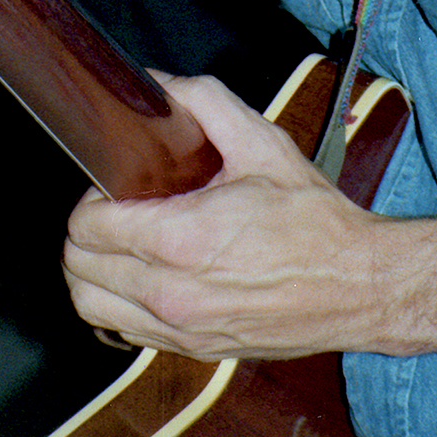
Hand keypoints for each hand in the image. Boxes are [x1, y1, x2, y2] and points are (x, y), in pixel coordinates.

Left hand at [63, 73, 378, 359]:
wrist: (358, 284)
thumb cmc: (314, 219)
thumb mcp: (262, 143)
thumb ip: (203, 102)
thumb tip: (157, 85)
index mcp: (182, 240)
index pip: (88, 226)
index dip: (92, 197)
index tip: (115, 183)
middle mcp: (172, 294)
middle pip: (77, 269)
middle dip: (86, 232)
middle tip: (116, 208)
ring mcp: (180, 330)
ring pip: (90, 308)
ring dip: (92, 273)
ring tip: (120, 244)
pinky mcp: (193, 351)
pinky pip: (123, 332)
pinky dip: (118, 304)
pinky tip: (144, 276)